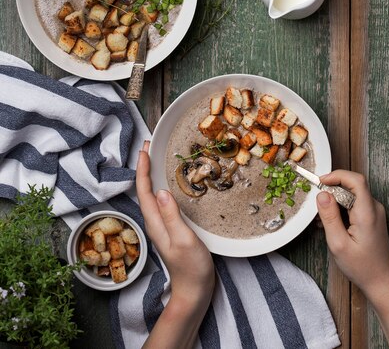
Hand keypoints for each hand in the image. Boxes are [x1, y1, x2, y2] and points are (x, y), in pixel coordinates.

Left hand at [136, 141, 214, 307]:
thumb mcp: (184, 240)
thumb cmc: (191, 268)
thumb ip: (171, 216)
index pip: (144, 190)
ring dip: (151, 175)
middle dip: (144, 167)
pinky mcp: (169, 229)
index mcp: (155, 222)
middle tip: (149, 146)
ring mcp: (161, 226)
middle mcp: (154, 222)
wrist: (193, 292)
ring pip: (151, 195)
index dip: (143, 168)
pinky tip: (167, 182)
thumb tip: (160, 191)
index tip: (145, 149)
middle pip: (144, 190)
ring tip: (155, 158)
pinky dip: (160, 186)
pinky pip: (160, 202)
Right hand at [317, 170, 388, 348]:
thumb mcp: (338, 243)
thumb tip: (321, 194)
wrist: (380, 282)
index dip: (336, 175)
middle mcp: (374, 208)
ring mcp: (374, 213)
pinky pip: (354, 205)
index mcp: (367, 212)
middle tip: (317, 206)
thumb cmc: (361, 267)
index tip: (320, 182)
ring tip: (322, 221)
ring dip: (335, 202)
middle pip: (351, 186)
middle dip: (332, 191)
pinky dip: (340, 210)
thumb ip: (329, 216)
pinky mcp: (371, 218)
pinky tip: (332, 225)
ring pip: (351, 196)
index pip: (355, 180)